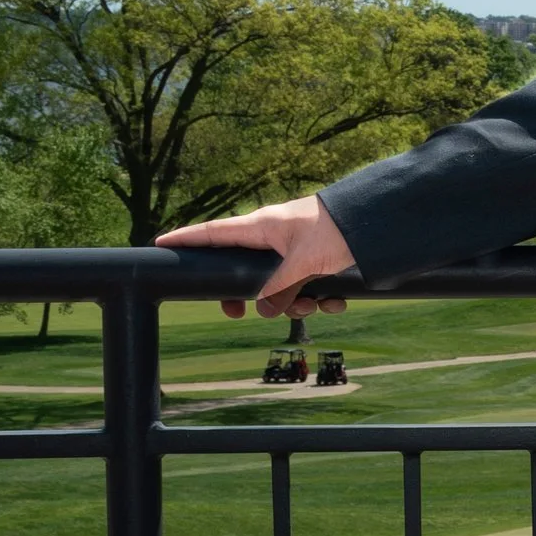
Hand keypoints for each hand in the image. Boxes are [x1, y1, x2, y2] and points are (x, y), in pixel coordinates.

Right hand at [157, 195, 358, 319]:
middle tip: (237, 313)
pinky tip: (336, 301)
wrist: (374, 221)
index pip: (214, 233)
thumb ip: (278, 288)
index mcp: (261, 228)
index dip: (187, 239)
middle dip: (247, 296)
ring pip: (278, 285)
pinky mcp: (313, 258)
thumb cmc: (336, 231)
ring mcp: (293, 249)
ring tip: (316, 305)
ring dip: (296, 303)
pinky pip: (305, 285)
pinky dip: (319, 297)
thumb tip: (261, 309)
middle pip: (242, 270)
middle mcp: (273, 237)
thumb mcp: (303, 263)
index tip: (160, 243)